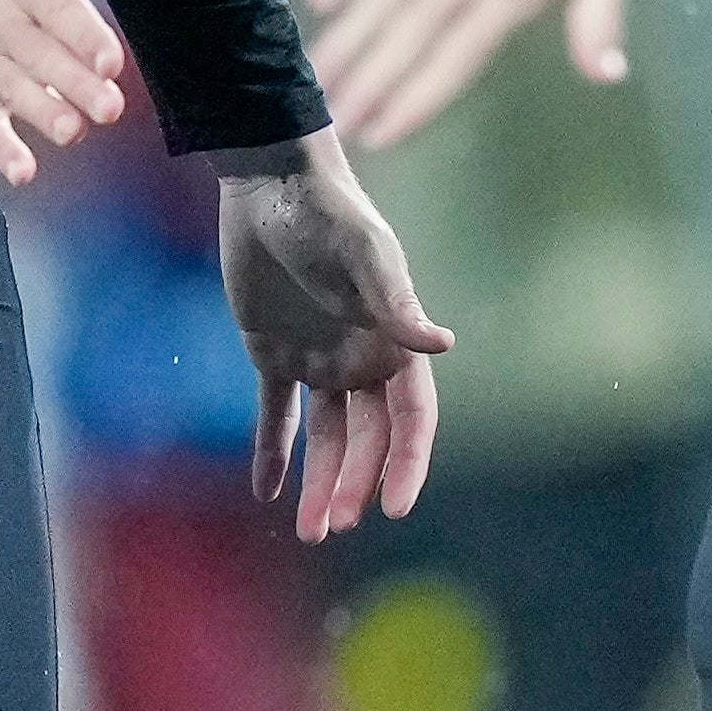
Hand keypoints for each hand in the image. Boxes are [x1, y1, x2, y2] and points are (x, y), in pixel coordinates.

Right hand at [0, 0, 140, 185]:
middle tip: (110, 107)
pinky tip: (22, 171)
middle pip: (40, 58)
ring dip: (41, 114)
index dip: (83, 35)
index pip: (56, 9)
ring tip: (73, 132)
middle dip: (73, 83)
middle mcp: (1, 24)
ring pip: (12, 91)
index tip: (111, 58)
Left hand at [219, 135, 453, 540]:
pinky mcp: (272, 352)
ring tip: (313, 530)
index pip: (410, 416)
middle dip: (356, 484)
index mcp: (393, 338)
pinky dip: (273, 453)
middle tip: (335, 526)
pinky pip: (275, 416)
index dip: (407, 462)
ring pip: (327, 437)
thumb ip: (395, 301)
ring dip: (322, 482)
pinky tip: (268, 493)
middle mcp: (362, 356)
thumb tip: (443, 343)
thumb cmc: (327, 210)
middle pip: (367, 438)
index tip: (395, 507)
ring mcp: (318, 358)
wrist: (269, 180)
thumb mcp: (363, 253)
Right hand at [304, 0, 634, 148]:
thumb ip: (600, 18)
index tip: (379, 136)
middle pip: (405, 38)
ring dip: (345, 41)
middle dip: (365, 86)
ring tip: (312, 80)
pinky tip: (318, 3)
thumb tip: (606, 75)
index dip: (414, 99)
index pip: (453, 59)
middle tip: (328, 125)